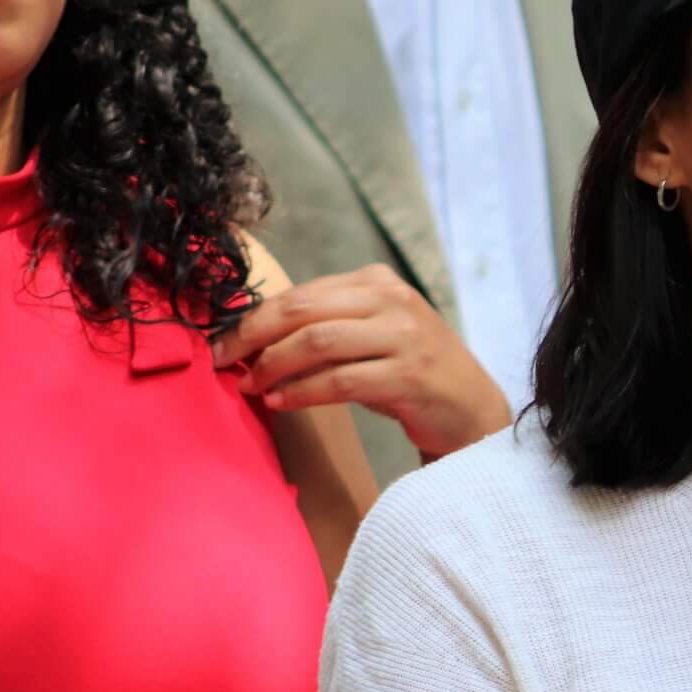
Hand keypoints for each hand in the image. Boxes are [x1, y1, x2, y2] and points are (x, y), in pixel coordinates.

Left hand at [209, 265, 509, 458]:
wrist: (471, 410)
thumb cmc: (410, 374)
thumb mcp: (372, 334)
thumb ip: (326, 325)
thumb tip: (251, 337)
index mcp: (378, 282)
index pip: (301, 293)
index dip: (253, 317)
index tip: (221, 342)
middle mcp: (393, 300)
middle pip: (303, 310)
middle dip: (252, 336)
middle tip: (221, 362)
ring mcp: (405, 337)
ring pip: (318, 342)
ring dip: (273, 366)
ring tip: (251, 386)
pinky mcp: (410, 376)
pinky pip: (340, 381)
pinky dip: (302, 392)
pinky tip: (281, 403)